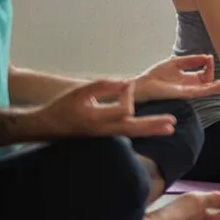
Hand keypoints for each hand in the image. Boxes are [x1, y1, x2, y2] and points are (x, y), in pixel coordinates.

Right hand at [33, 80, 177, 138]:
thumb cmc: (62, 106)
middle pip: (134, 128)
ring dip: (151, 130)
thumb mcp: (80, 91)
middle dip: (153, 125)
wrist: (47, 126)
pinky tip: (153, 129)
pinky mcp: (106, 136)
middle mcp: (103, 129)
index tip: (125, 84)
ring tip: (170, 128)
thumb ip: (103, 85)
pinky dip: (141, 131)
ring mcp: (105, 135)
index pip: (123, 109)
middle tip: (172, 123)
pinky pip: (127, 135)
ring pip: (133, 134)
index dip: (127, 94)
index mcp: (97, 117)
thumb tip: (126, 83)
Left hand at [133, 55, 219, 102]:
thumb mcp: (176, 62)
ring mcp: (191, 91)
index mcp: (190, 79)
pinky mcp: (187, 94)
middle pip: (214, 85)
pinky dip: (216, 87)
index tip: (208, 57)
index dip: (210, 65)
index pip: (207, 74)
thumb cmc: (156, 75)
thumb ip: (191, 60)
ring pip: (213, 89)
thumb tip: (208, 56)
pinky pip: (204, 90)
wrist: (142, 84)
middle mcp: (193, 86)